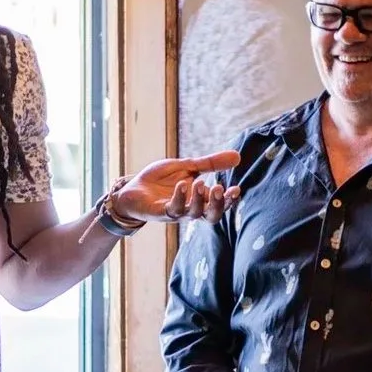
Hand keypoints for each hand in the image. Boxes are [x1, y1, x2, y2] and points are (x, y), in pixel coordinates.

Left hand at [111, 151, 240, 224]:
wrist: (133, 188)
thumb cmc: (161, 180)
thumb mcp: (188, 167)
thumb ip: (210, 164)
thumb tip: (237, 156)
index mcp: (200, 199)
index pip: (220, 204)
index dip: (229, 200)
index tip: (236, 189)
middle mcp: (191, 208)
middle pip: (211, 215)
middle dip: (219, 204)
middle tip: (221, 189)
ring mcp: (176, 212)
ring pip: (193, 213)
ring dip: (199, 199)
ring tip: (200, 183)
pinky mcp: (160, 212)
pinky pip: (173, 209)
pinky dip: (179, 197)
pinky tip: (182, 184)